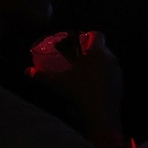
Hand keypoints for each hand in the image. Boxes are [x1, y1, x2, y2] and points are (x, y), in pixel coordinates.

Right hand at [30, 31, 125, 147]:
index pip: (97, 34)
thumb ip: (43, 75)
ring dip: (97, 64)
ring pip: (107, 61)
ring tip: (84, 74)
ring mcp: (117, 71)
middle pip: (101, 48)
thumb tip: (27, 71)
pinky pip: (111, 73)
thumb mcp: (58, 82)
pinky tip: (93, 86)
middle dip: (90, 51)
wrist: (101, 113)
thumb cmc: (79, 92)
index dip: (87, 36)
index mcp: (98, 51)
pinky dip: (103, 76)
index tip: (78, 44)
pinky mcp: (121, 83)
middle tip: (77, 60)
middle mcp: (110, 57)